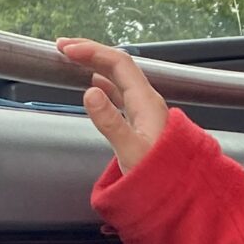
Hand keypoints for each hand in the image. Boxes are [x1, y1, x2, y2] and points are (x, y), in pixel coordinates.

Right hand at [57, 36, 169, 173]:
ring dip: (95, 65)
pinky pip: (121, 93)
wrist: (179, 196)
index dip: (92, 52)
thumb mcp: (131, 151)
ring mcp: (145, 111)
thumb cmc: (160, 178)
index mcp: (146, 102)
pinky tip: (96, 84)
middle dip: (91, 52)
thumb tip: (90, 92)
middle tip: (63, 47)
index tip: (68, 50)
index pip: (118, 64)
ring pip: (119, 78)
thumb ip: (110, 122)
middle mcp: (147, 102)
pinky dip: (103, 83)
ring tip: (73, 59)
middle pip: (119, 66)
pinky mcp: (141, 123)